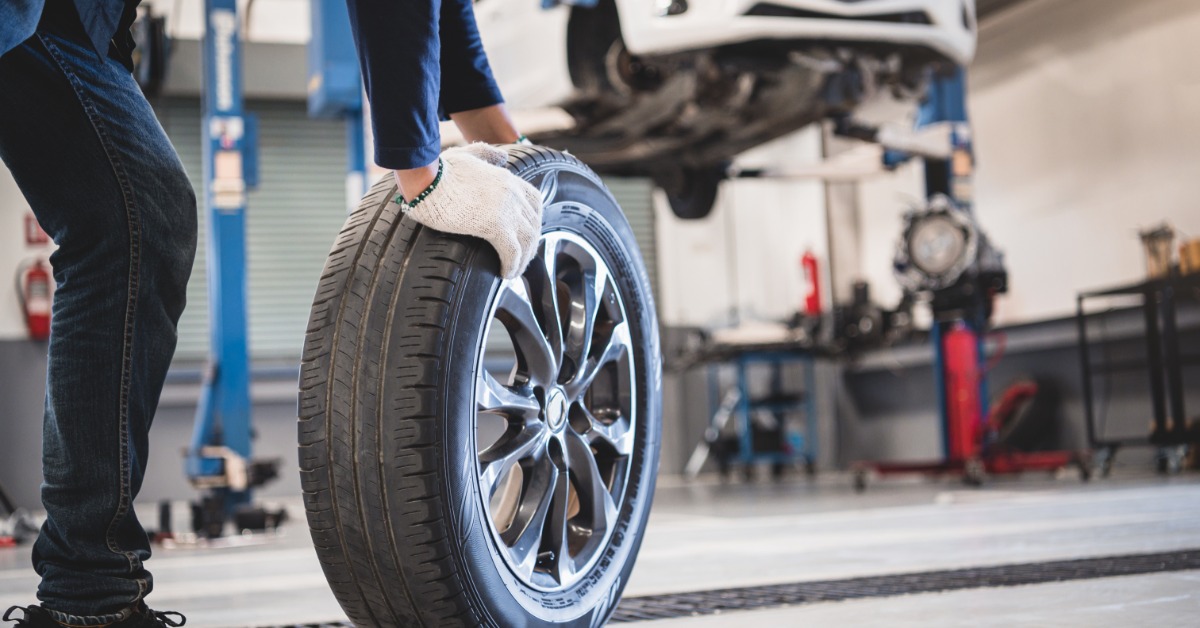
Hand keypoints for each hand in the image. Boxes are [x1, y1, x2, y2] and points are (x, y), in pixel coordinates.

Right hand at [396, 143, 542, 278]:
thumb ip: (487, 153)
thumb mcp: (467, 154)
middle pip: (534, 224)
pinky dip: (512, 266)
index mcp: (508, 178)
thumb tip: (503, 157)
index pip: (535, 201)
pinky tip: (505, 274)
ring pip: (527, 241)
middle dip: (530, 244)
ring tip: (513, 272)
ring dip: (523, 260)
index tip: (526, 234)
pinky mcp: (496, 226)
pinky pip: (513, 252)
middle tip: (521, 259)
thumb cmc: (439, 169)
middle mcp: (513, 193)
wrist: (427, 180)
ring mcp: (507, 209)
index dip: (533, 220)